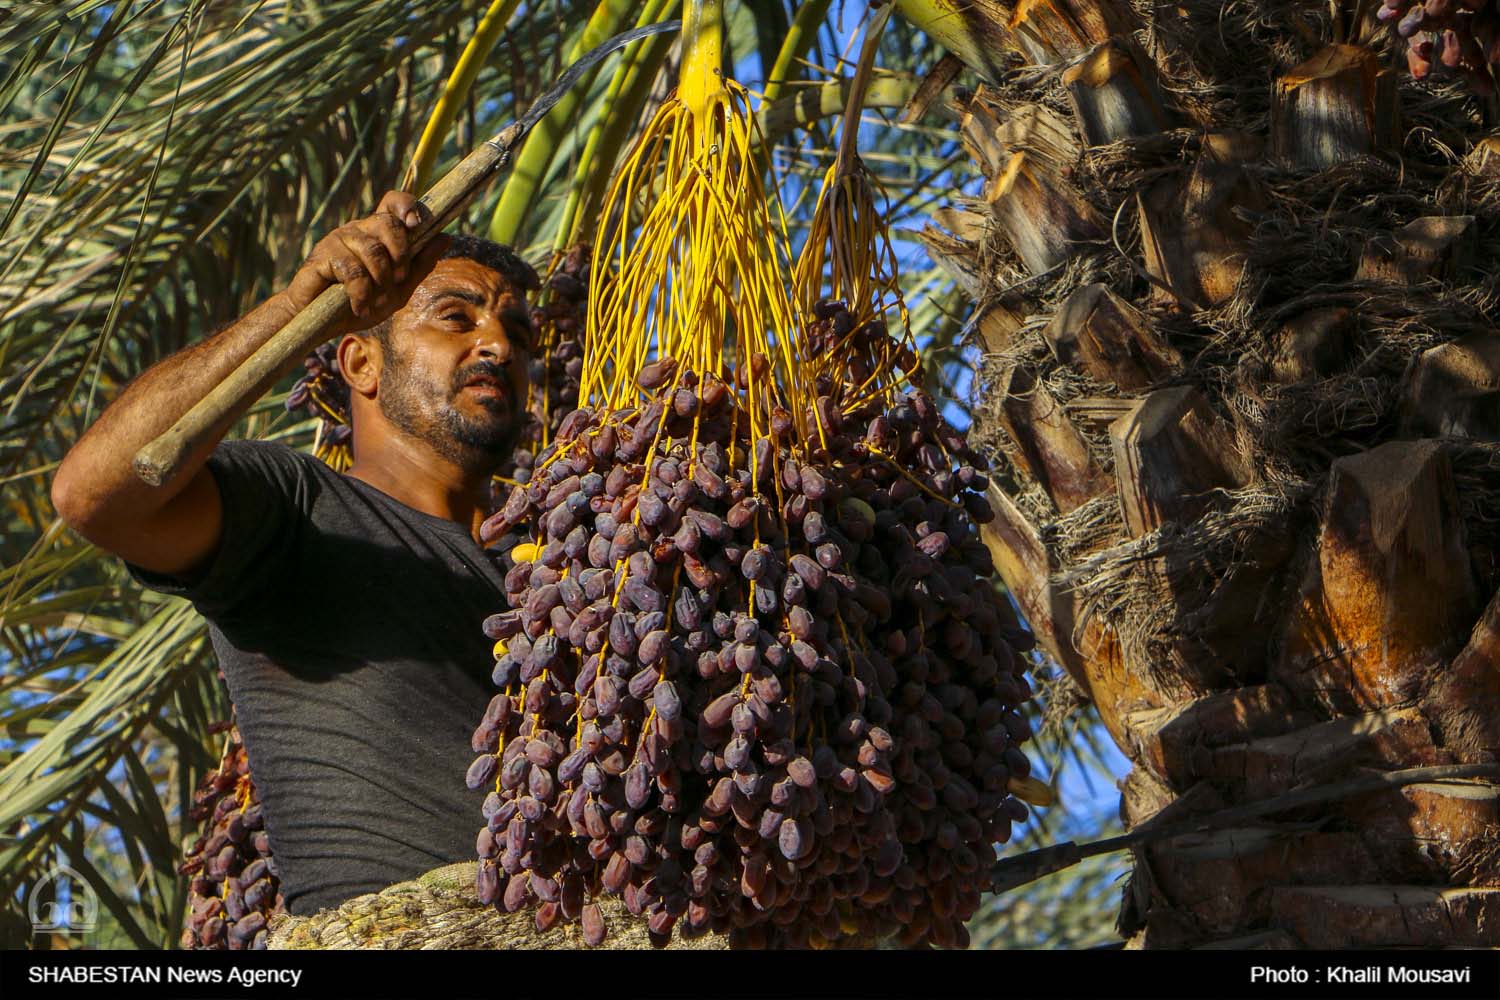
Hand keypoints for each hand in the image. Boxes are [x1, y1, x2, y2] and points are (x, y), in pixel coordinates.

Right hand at [283, 191, 444, 332]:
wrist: (321, 324)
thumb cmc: (360, 303)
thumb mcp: (398, 290)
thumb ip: (420, 265)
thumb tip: (446, 237)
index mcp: (377, 233)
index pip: (392, 202)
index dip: (407, 205)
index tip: (416, 224)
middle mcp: (358, 230)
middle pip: (387, 223)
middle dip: (400, 254)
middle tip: (398, 280)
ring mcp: (338, 240)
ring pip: (372, 250)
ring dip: (380, 280)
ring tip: (374, 302)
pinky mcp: (321, 256)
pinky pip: (352, 270)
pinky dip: (361, 294)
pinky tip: (359, 307)